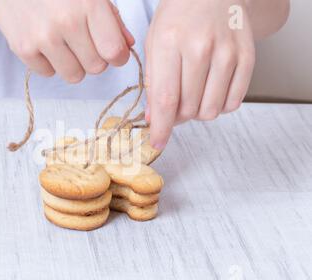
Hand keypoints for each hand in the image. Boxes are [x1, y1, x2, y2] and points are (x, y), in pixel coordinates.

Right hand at [0, 0, 134, 82]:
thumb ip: (112, 18)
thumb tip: (127, 45)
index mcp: (89, 4)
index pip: (114, 52)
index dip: (118, 55)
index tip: (112, 51)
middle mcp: (66, 22)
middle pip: (96, 68)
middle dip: (94, 58)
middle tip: (83, 42)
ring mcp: (43, 37)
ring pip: (74, 76)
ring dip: (73, 64)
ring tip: (64, 44)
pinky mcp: (23, 48)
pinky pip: (49, 74)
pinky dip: (49, 63)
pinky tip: (45, 42)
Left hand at [145, 0, 255, 149]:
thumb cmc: (179, 17)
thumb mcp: (154, 42)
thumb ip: (153, 81)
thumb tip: (153, 117)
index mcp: (170, 42)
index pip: (165, 98)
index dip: (161, 127)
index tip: (157, 142)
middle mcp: (200, 48)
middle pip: (189, 108)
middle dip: (178, 117)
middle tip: (175, 107)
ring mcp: (227, 52)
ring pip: (211, 109)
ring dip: (198, 112)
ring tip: (193, 95)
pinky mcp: (247, 57)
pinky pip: (234, 102)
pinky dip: (220, 105)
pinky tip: (211, 90)